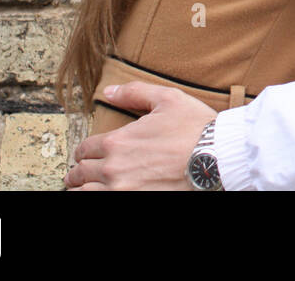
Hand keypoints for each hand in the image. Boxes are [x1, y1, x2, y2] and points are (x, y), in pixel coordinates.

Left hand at [64, 82, 216, 190]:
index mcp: (118, 141)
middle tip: (79, 173)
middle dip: (78, 171)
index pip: (85, 149)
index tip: (86, 154)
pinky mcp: (132, 202)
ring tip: (85, 187)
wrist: (216, 157)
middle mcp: (114, 167)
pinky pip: (98, 203)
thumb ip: (135, 93)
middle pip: (80, 173)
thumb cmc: (195, 128)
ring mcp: (121, 190)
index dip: (84, 151)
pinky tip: (99, 193)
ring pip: (84, 192)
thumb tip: (110, 91)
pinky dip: (93, 196)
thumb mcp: (168, 99)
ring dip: (83, 187)